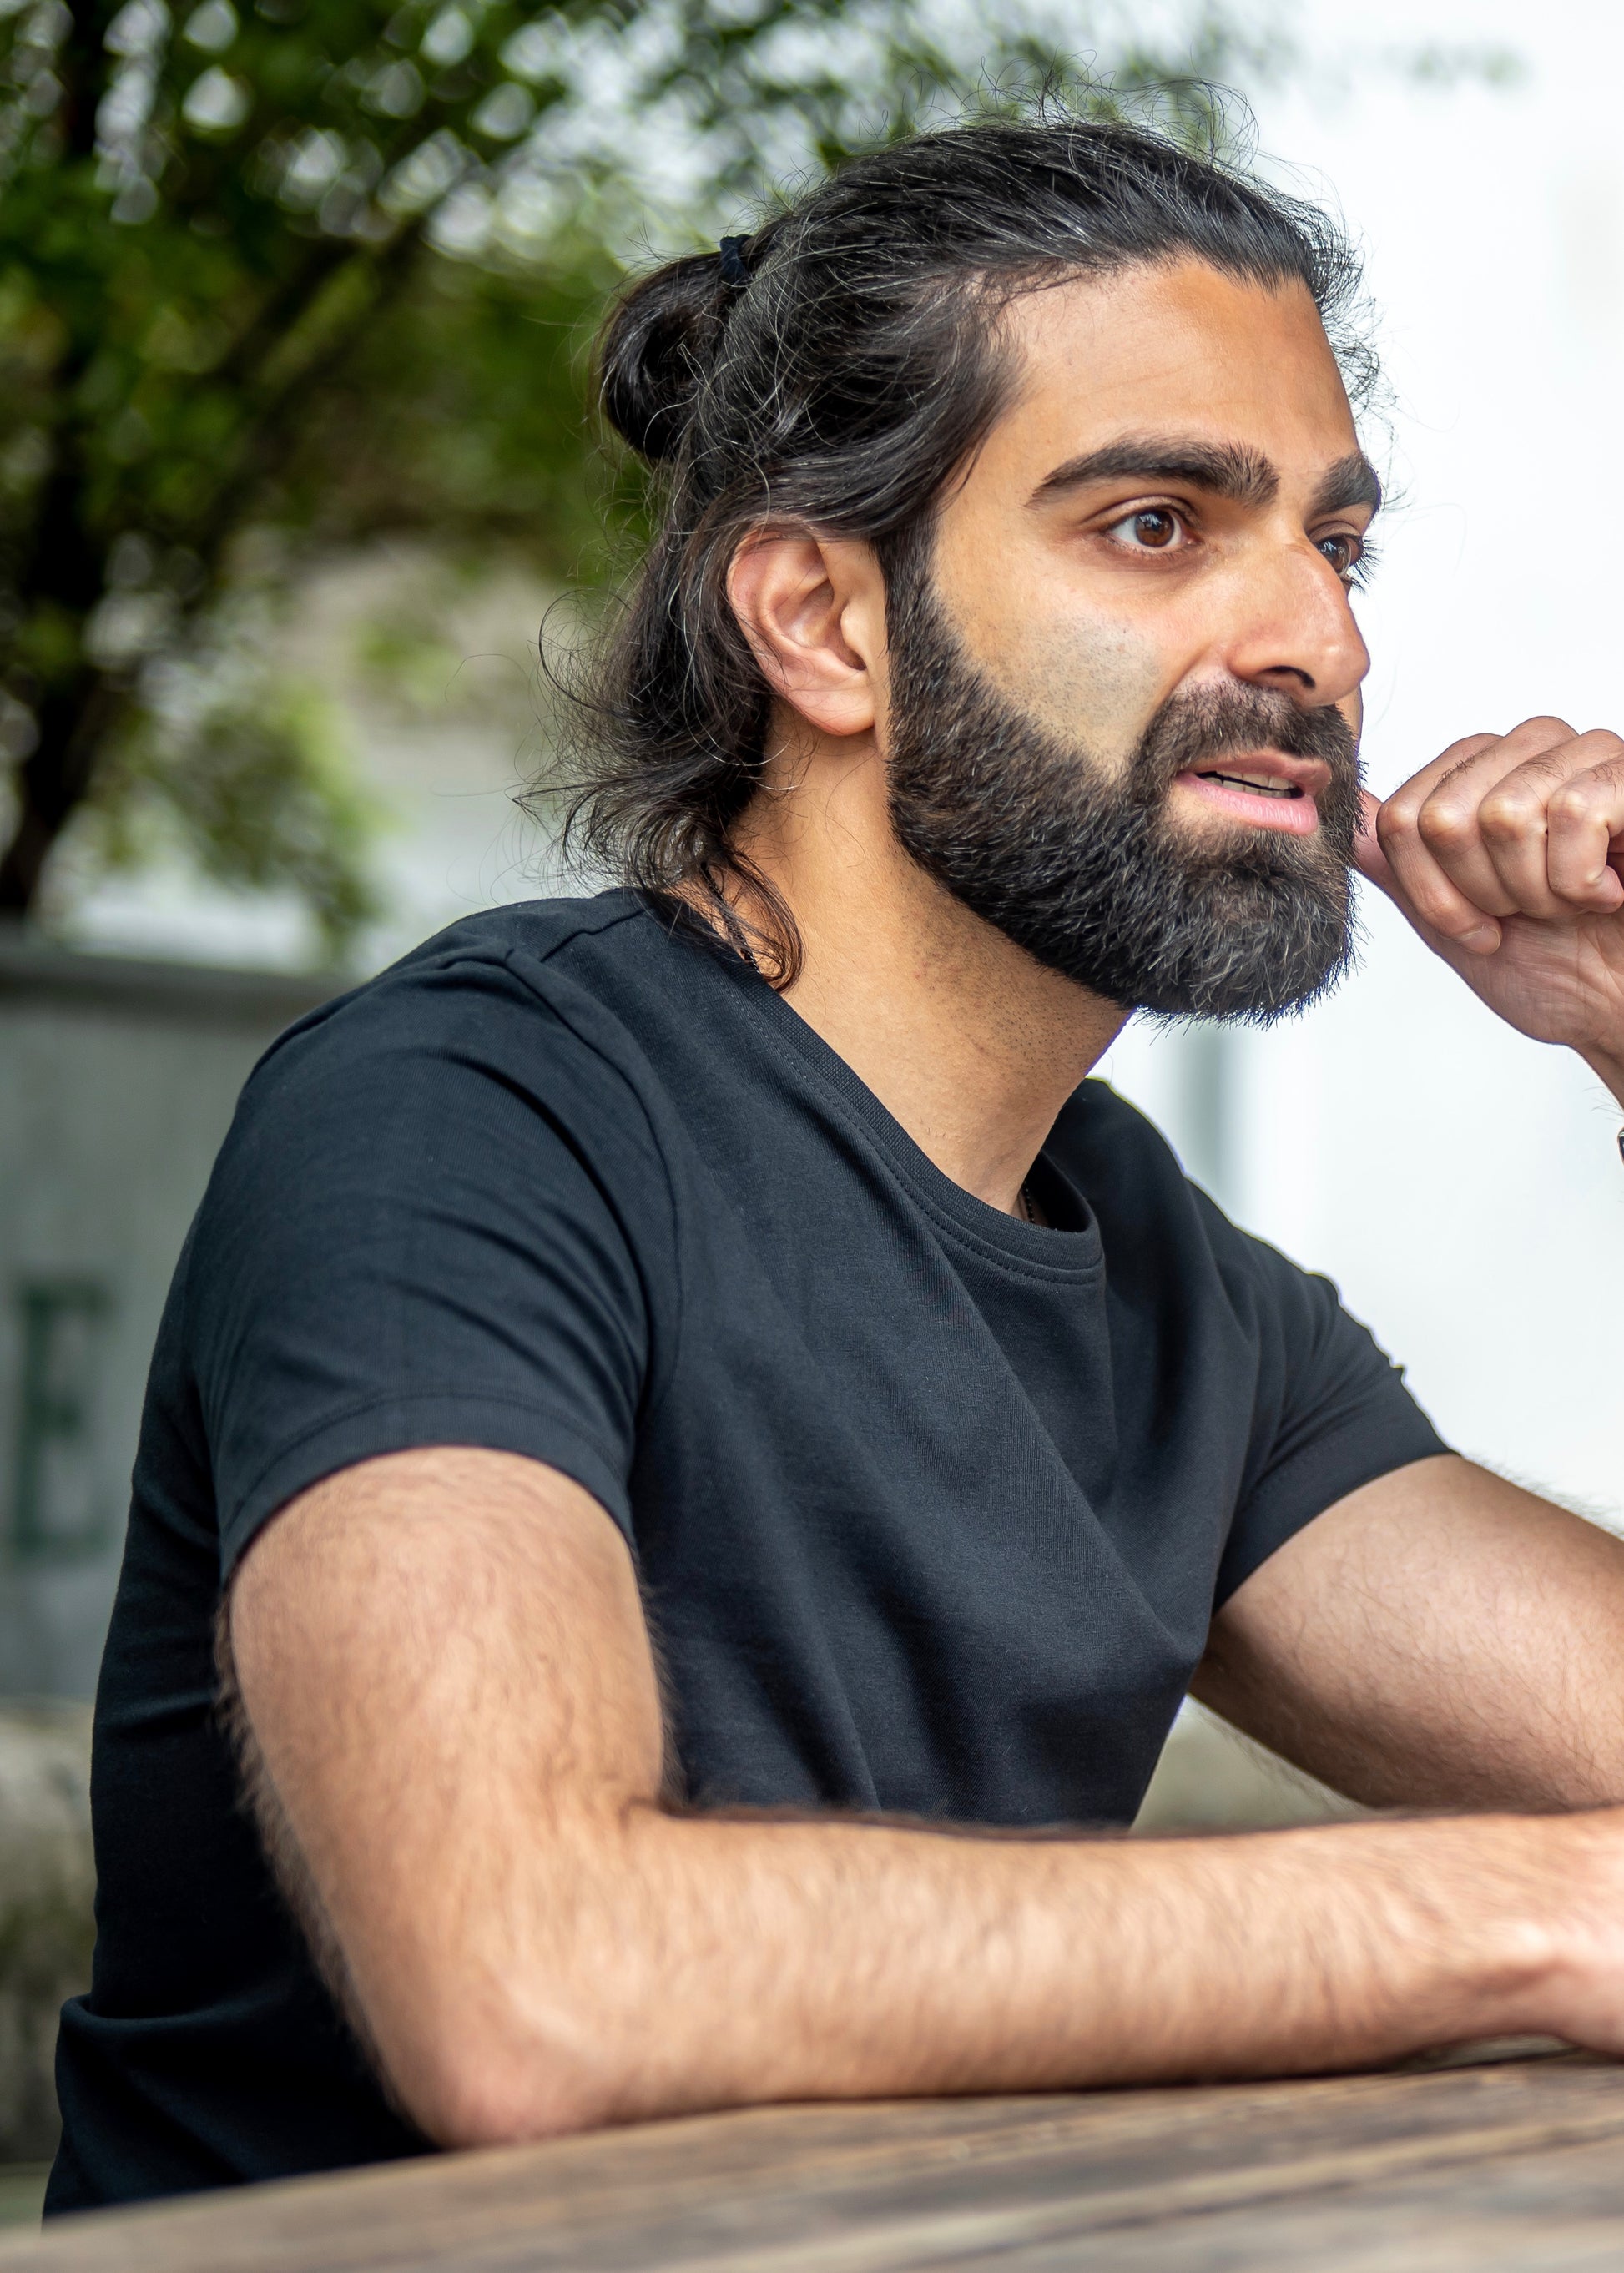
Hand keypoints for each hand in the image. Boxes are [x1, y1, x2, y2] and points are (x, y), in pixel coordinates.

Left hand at [1355, 716, 1623, 1100]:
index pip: (1401, 818)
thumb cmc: (1556, 968)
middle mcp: (1525, 750)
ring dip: (1537, 889)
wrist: (1621, 1007)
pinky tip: (1608, 891)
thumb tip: (1333, 812)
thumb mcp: (1452, 926)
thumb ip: (1396, 867)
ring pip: (1506, 815)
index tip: (1480, 924)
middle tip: (1532, 912)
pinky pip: (1575, 813)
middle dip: (1484, 893)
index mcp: (1475, 777)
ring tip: (1572, 901)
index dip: (1433, 892)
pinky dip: (1583, 879)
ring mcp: (1583, 753)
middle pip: (1444, 817)